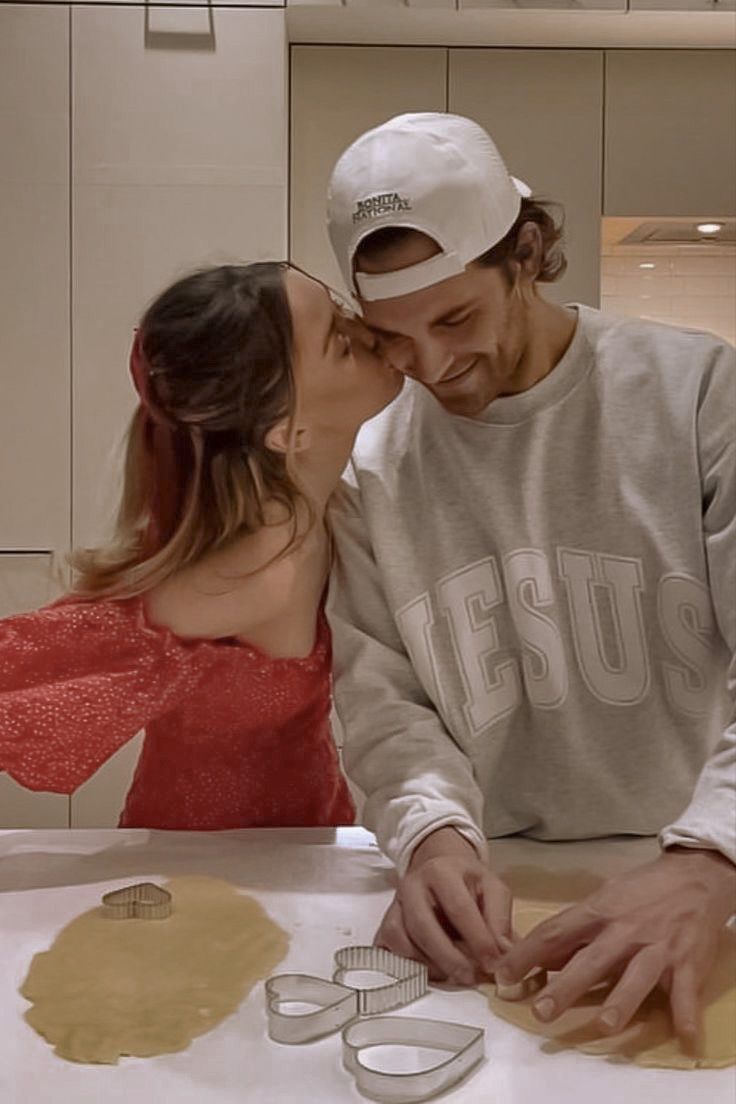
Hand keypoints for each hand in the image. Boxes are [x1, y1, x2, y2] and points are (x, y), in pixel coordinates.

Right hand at [374, 827, 512, 984]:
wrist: (439, 867)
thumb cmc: (468, 882)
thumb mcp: (492, 889)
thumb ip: (500, 920)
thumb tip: (504, 956)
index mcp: (441, 871)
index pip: (458, 908)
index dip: (477, 940)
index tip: (494, 964)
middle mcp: (412, 885)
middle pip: (423, 927)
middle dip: (449, 958)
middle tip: (470, 977)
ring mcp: (395, 904)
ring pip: (402, 939)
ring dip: (429, 964)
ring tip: (454, 974)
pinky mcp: (386, 920)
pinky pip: (389, 946)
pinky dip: (408, 963)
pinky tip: (432, 968)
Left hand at [494, 847, 735, 1049]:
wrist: (694, 876)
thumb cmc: (641, 890)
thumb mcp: (604, 899)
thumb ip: (576, 929)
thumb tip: (544, 959)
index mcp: (598, 911)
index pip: (555, 933)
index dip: (526, 954)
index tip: (503, 975)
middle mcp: (623, 931)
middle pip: (590, 961)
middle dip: (565, 987)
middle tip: (541, 1012)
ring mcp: (656, 948)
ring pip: (635, 978)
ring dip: (620, 1002)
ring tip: (603, 1026)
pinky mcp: (686, 962)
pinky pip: (685, 992)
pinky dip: (686, 1014)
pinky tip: (686, 1037)